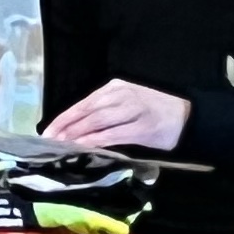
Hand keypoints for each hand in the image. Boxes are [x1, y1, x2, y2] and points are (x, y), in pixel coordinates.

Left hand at [43, 77, 189, 152]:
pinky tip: (83, 146)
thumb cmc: (151, 110)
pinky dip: (96, 140)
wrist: (186, 116)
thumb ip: (103, 111)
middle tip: (49, 140)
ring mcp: (133, 110)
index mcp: (114, 87)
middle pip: (87, 110)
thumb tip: (73, 128)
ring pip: (97, 121)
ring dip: (77, 133)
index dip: (64, 117)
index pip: (83, 103)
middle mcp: (122, 95)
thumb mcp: (125, 102)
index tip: (47, 130)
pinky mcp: (143, 127)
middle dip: (65, 126)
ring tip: (61, 144)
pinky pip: (114, 134)